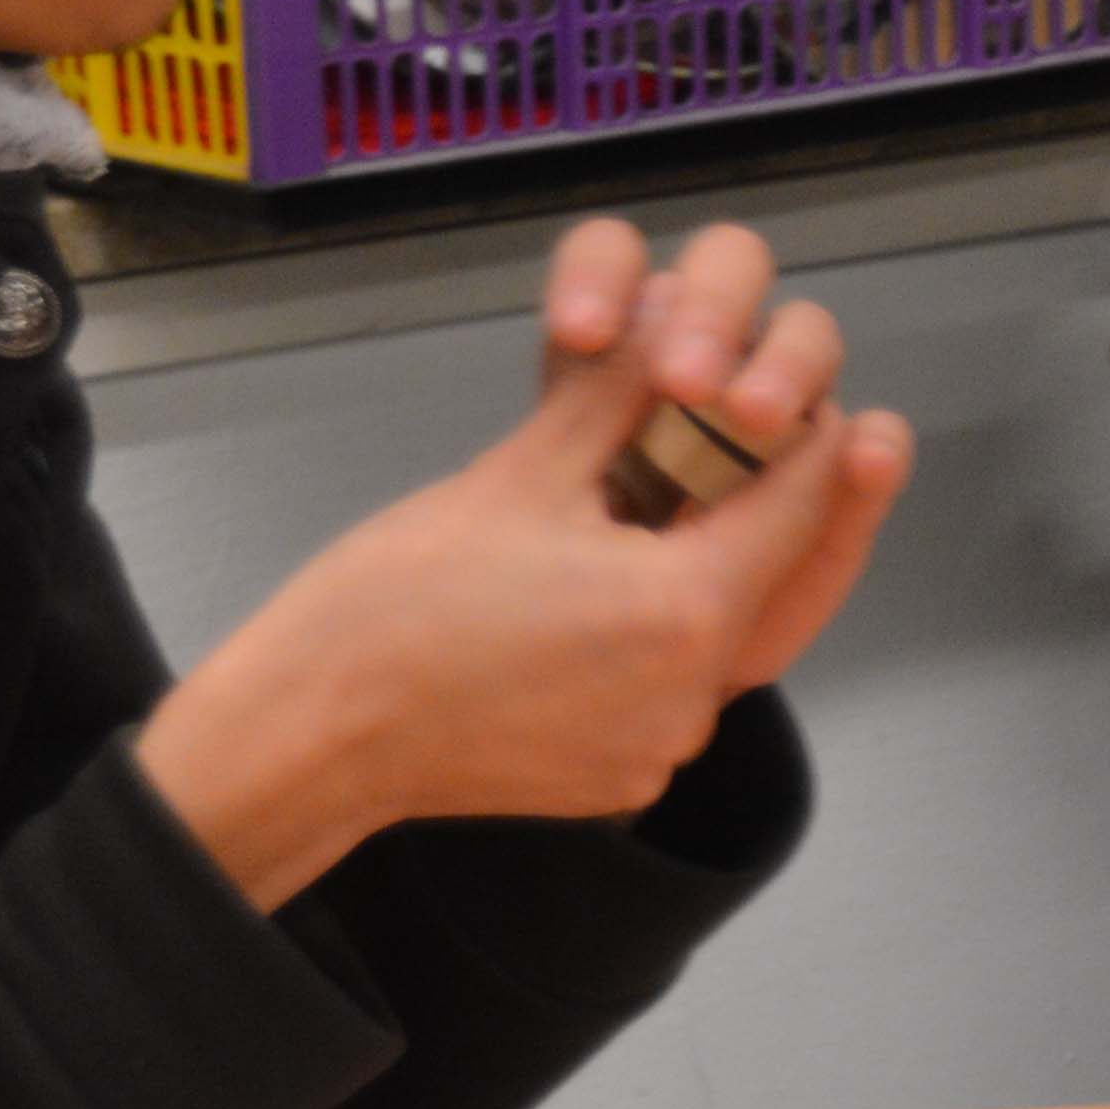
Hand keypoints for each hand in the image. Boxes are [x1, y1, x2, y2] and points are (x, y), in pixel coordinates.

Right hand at [136, 218, 914, 906]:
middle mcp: (695, 697)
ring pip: (729, 636)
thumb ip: (622, 400)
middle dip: (783, 504)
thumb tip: (676, 329)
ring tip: (681, 505)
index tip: (789, 392)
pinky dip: (665, 635)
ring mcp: (660, 750)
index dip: (800, 437)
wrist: (308, 733)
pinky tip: (623, 585)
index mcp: (688, 611)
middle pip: (779, 576)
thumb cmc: (396, 602)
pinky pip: (674, 690)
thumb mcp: (521, 472)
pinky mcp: (620, 779)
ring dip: (719, 571)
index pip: (798, 502)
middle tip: (792, 443)